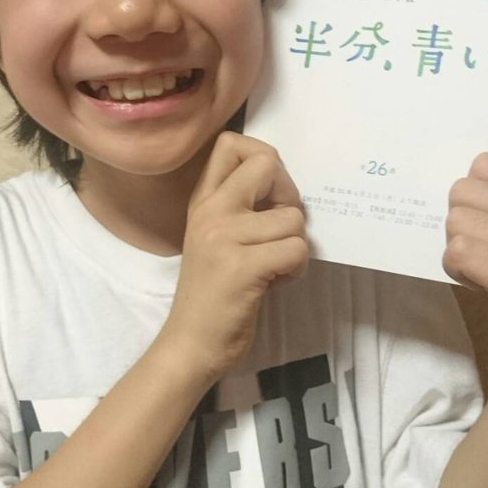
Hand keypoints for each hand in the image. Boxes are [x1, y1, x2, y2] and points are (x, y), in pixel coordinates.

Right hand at [162, 131, 308, 383]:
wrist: (191, 344)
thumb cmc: (213, 293)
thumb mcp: (216, 238)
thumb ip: (241, 208)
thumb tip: (283, 186)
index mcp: (204, 201)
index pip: (231, 144)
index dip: (265, 160)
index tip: (269, 194)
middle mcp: (211, 211)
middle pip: (266, 163)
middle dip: (289, 195)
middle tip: (280, 229)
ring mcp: (224, 237)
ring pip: (293, 218)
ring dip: (295, 246)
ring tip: (273, 267)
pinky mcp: (243, 267)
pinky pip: (296, 250)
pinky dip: (296, 269)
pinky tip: (275, 282)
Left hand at [444, 152, 487, 392]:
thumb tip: (455, 179)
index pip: (486, 166)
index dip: (473, 195)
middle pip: (465, 191)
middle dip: (462, 222)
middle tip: (484, 251)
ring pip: (458, 222)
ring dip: (458, 248)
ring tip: (484, 269)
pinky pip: (460, 253)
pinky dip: (456, 267)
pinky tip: (476, 282)